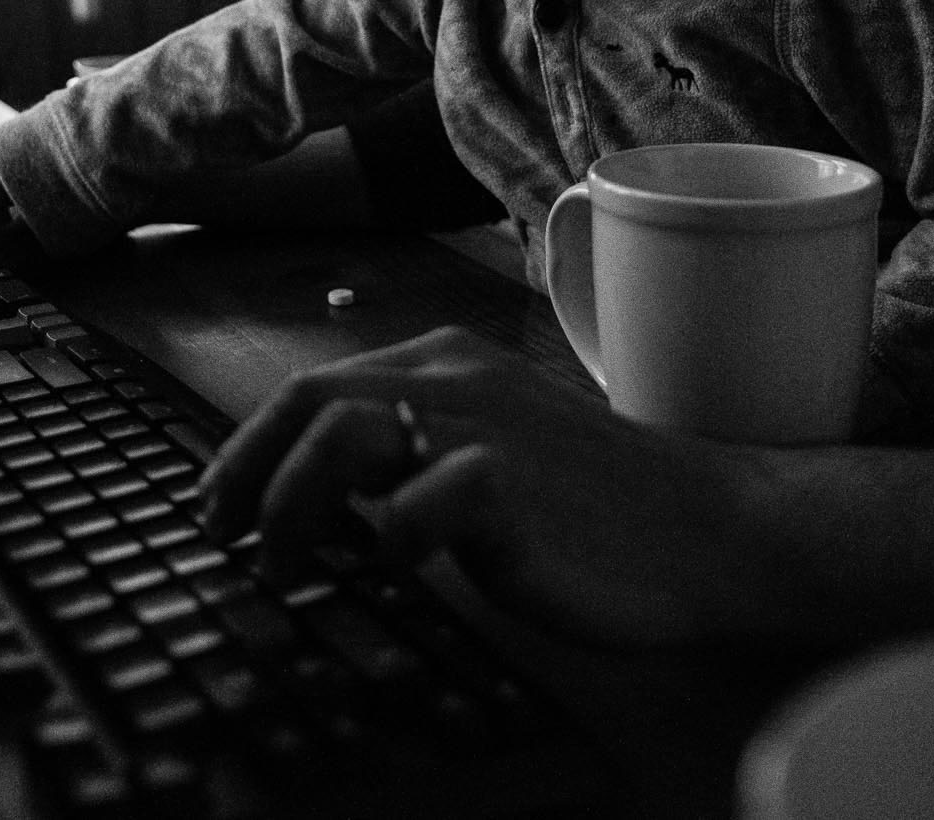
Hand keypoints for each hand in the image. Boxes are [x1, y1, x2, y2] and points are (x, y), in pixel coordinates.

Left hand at [197, 328, 772, 648]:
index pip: (315, 386)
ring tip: (284, 563)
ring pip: (339, 435)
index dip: (250, 445)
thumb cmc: (603, 504)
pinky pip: (412, 510)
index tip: (222, 502)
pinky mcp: (507, 490)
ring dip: (291, 503)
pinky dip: (384, 543)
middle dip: (246, 470)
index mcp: (449, 362)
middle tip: (225, 533)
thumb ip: (418, 449)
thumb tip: (319, 495)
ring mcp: (481, 430)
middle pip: (309, 401)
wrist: (711, 526)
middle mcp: (455, 380)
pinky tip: (394, 572)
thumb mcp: (498, 445)